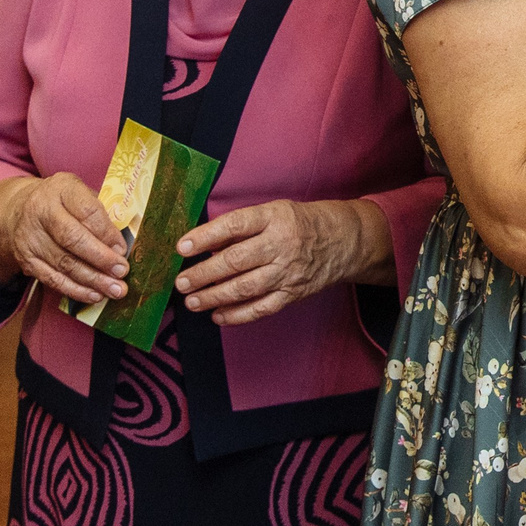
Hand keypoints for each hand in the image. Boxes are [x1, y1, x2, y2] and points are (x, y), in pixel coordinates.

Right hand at [0, 172, 129, 303]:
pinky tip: (94, 295)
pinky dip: (75, 290)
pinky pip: (52, 278)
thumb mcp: (81, 194)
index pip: (86, 211)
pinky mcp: (25, 260)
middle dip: (100, 259)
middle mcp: (41, 211)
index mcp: (61, 188)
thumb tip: (121, 245)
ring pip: (63, 263)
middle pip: (72, 239)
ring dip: (92, 280)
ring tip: (115, 289)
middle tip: (122, 272)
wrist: (17, 210)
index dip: (106, 232)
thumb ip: (100, 213)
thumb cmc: (63, 203)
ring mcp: (30, 237)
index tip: (122, 249)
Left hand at [174, 198, 391, 325]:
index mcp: (274, 218)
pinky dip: (237, 315)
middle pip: (236, 261)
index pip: (235, 226)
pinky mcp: (293, 293)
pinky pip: (262, 308)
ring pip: (245, 288)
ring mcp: (288, 271)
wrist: (343, 241)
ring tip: (192, 301)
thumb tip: (205, 246)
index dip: (206, 237)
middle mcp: (281, 244)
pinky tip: (217, 315)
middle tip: (181, 282)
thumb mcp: (274, 211)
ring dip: (214, 296)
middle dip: (203, 274)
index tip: (182, 247)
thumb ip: (242, 227)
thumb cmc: (301, 223)